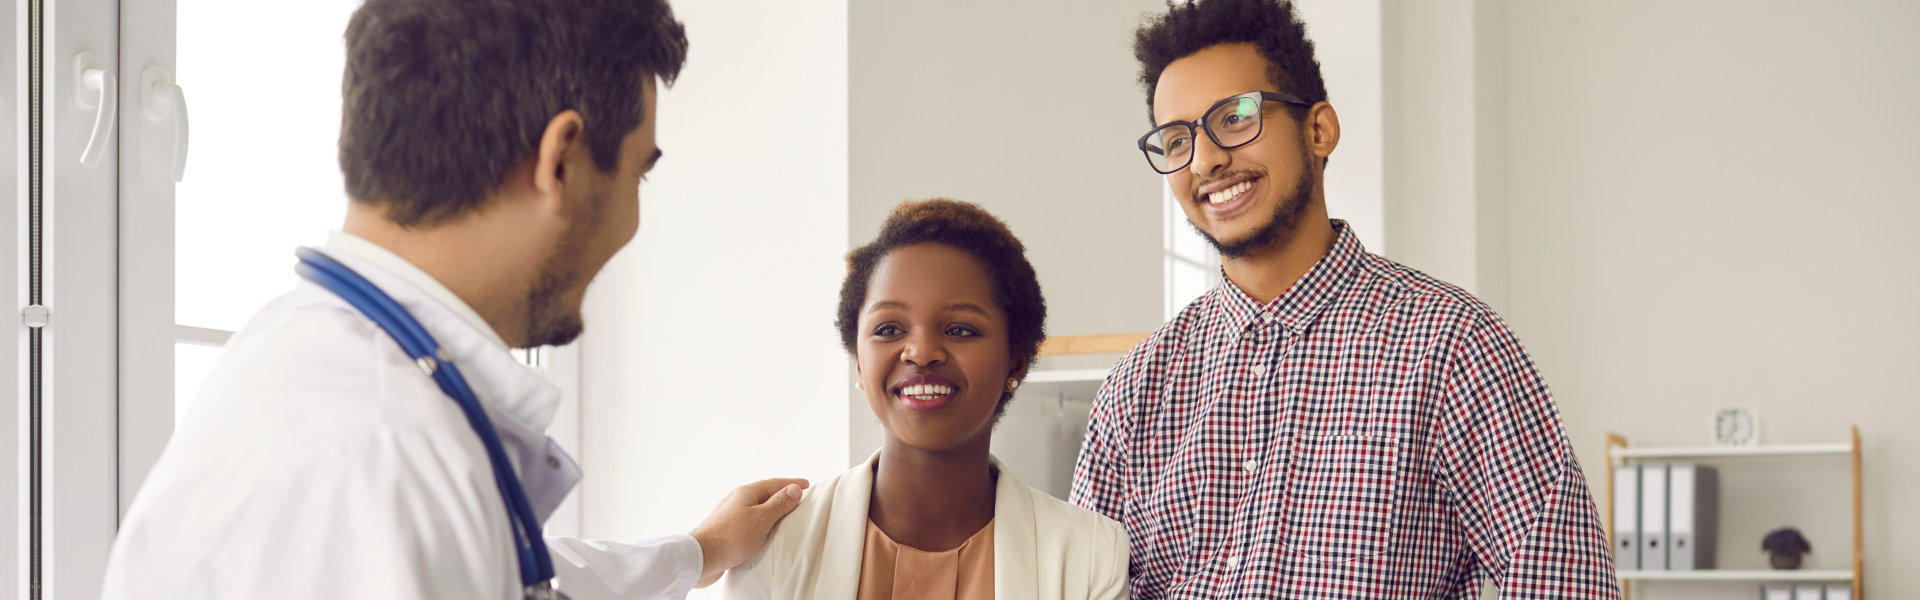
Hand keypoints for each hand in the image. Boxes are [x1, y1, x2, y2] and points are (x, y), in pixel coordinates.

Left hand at [689, 477, 807, 587]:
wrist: (702, 558)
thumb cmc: (730, 537)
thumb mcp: (762, 519)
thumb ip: (779, 504)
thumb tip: (793, 489)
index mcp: (746, 493)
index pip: (774, 483)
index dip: (791, 484)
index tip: (805, 484)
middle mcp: (736, 500)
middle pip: (764, 494)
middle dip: (781, 495)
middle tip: (796, 498)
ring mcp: (729, 515)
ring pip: (755, 508)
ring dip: (770, 510)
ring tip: (782, 515)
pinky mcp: (725, 531)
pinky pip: (748, 522)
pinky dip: (760, 523)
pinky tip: (761, 532)